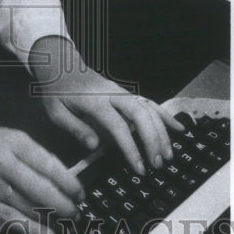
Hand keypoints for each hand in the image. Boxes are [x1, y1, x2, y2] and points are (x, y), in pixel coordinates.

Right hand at [0, 123, 83, 233]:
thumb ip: (31, 154)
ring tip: (66, 221)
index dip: (69, 183)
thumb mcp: (5, 136)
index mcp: (12, 142)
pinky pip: (12, 220)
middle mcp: (2, 162)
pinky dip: (33, 230)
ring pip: (30, 207)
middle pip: (43, 189)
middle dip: (65, 205)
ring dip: (52, 218)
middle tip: (76, 212)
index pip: (49, 165)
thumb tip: (61, 177)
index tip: (80, 193)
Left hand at [30, 36, 182, 174]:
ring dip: (161, 132)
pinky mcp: (126, 93)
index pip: (118, 126)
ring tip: (168, 155)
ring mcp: (122, 92)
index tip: (139, 168)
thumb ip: (75, 128)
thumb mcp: (56, 112)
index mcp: (94, 101)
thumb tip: (94, 145)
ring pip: (148, 109)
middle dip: (152, 140)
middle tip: (158, 164)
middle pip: (140, 115)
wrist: (61, 66)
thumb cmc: (57, 91)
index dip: (131, 148)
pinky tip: (178, 128)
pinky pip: (149, 103)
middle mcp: (112, 95)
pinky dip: (165, 115)